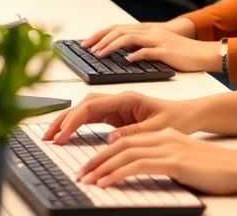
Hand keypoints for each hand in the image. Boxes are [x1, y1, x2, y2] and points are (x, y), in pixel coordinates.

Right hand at [44, 91, 197, 144]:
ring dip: (68, 121)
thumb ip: (133, 132)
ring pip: (85, 110)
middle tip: (48, 135)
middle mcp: (118, 100)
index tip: (63, 135)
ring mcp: (116, 107)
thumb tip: (110, 138)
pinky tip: (68, 133)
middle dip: (64, 119)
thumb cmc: (176, 118)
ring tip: (52, 135)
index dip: (74, 120)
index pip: (92, 106)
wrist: (188, 115)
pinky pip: (92, 118)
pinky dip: (78, 124)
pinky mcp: (117, 116)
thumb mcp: (157, 129)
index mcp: (127, 98)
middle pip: (83, 105)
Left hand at [76, 128, 236, 194]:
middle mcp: (163, 137)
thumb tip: (141, 172)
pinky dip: (117, 174)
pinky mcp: (174, 161)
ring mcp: (168, 147)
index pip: (126, 139)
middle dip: (95, 158)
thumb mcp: (182, 162)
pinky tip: (105, 183)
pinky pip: (137, 166)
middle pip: (119, 143)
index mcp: (164, 136)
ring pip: (124, 153)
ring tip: (86, 180)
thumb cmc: (215, 169)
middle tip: (80, 173)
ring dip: (101, 167)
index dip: (104, 151)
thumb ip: (161, 162)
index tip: (89, 166)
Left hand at [81, 23, 217, 72]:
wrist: (203, 53)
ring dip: (112, 46)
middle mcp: (150, 32)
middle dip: (100, 39)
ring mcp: (158, 40)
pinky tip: (126, 61)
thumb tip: (121, 54)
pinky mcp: (166, 52)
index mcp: (146, 30)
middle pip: (119, 31)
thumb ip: (140, 46)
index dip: (100, 34)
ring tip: (100, 55)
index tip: (86, 43)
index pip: (117, 28)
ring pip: (129, 39)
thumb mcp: (157, 46)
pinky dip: (135, 55)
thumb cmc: (180, 53)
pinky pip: (148, 52)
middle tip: (86, 49)